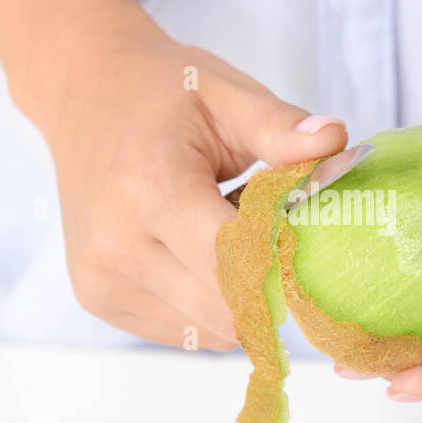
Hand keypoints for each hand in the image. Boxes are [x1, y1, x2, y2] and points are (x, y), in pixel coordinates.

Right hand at [47, 13, 346, 347]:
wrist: (83, 93)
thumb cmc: (161, 92)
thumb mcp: (227, 95)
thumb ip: (282, 128)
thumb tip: (338, 141)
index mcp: (150, 190)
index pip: (236, 263)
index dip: (285, 264)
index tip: (315, 246)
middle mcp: (117, 246)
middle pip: (226, 308)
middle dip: (267, 284)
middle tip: (274, 236)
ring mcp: (102, 279)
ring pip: (210, 330)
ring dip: (237, 297)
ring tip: (223, 234)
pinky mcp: (99, 298)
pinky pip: (184, 330)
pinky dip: (207, 302)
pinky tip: (196, 252)